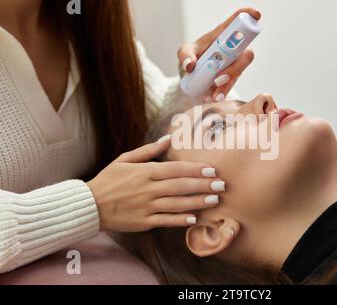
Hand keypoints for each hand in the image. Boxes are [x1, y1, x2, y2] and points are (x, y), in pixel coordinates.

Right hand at [87, 136, 224, 231]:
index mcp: (145, 172)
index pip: (176, 169)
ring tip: (215, 200)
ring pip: (177, 204)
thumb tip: (167, 139)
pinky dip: (180, 220)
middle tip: (221, 185)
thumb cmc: (108, 180)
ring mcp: (146, 206)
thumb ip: (148, 151)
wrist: (89, 205)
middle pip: (181, 186)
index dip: (196, 169)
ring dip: (198, 202)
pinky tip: (194, 218)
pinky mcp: (143, 222)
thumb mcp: (125, 159)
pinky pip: (165, 221)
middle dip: (204, 185)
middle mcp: (148, 189)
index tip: (212, 170)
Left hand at [178, 7, 261, 102]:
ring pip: (239, 73)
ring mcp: (234, 64)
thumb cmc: (190, 58)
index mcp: (222, 35)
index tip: (256, 15)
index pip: (238, 21)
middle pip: (246, 54)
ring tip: (213, 95)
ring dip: (227, 84)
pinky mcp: (231, 79)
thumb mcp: (184, 53)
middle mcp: (233, 49)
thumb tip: (190, 66)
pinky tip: (213, 98)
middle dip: (236, 67)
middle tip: (218, 79)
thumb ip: (185, 55)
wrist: (189, 79)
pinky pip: (231, 86)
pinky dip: (222, 93)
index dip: (249, 15)